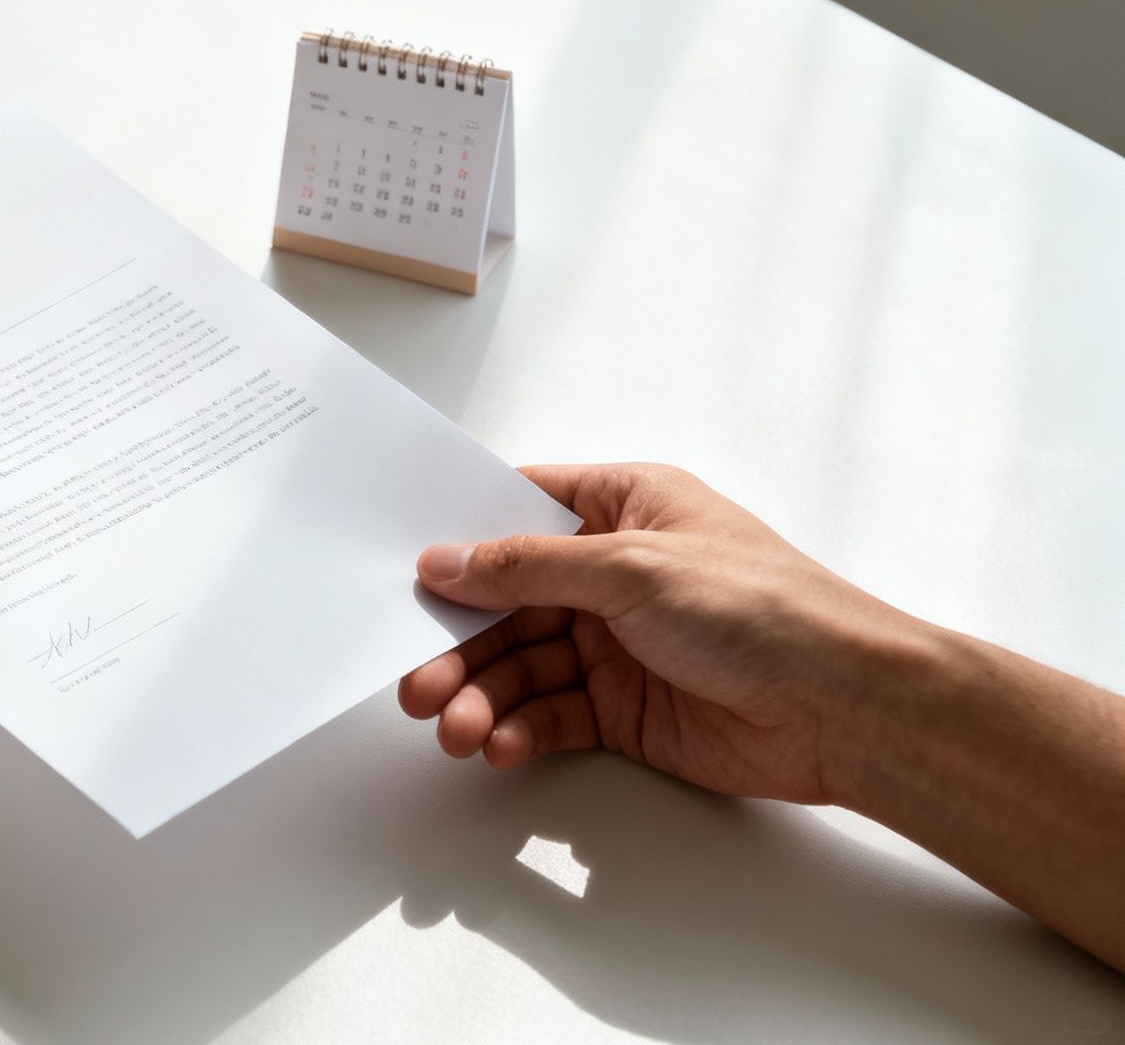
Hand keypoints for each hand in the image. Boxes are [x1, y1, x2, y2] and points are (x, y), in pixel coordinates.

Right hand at [398, 463, 931, 803]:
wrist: (844, 709)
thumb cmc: (764, 610)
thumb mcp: (631, 568)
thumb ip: (529, 566)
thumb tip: (446, 561)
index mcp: (626, 507)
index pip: (520, 510)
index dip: (461, 541)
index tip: (406, 575)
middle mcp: (615, 571)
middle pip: (506, 602)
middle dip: (459, 643)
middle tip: (417, 683)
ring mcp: (618, 642)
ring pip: (521, 666)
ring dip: (482, 695)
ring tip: (456, 728)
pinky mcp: (625, 709)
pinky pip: (551, 715)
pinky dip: (519, 730)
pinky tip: (501, 744)